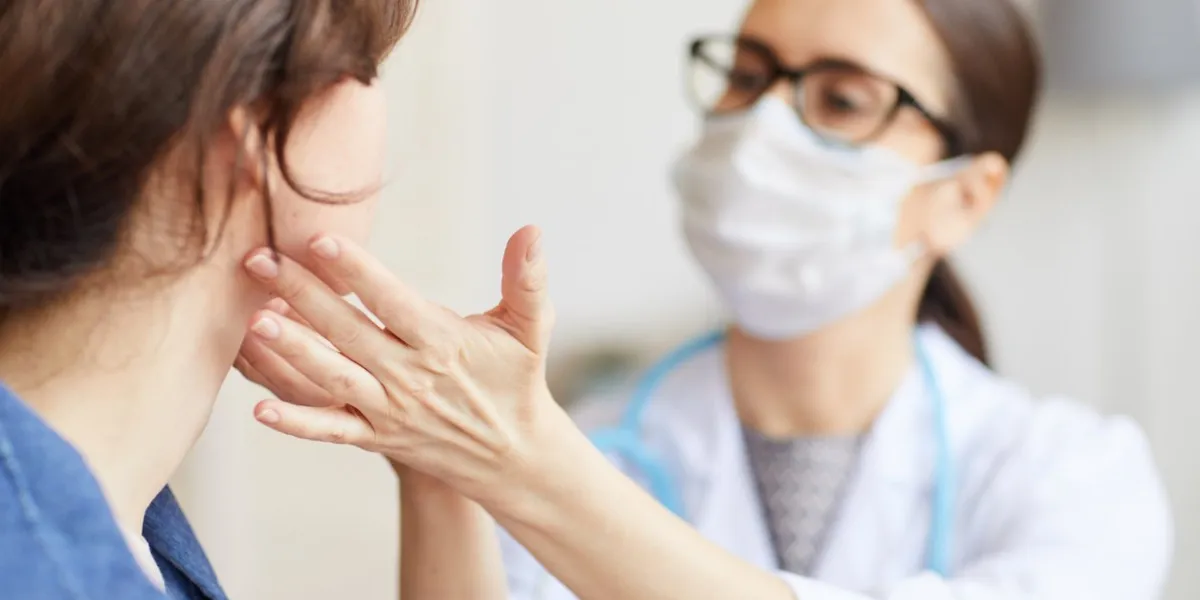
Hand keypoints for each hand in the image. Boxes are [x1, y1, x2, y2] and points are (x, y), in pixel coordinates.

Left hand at [235, 226, 558, 501]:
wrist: (514, 454)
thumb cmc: (516, 378)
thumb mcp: (530, 327)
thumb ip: (526, 279)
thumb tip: (532, 229)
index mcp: (442, 342)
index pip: (392, 302)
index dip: (357, 272)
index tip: (321, 240)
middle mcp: (410, 376)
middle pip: (348, 332)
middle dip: (301, 294)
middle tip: (258, 259)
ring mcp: (390, 410)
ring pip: (332, 378)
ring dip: (292, 350)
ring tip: (254, 321)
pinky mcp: (377, 437)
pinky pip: (332, 430)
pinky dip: (297, 423)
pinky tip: (260, 408)